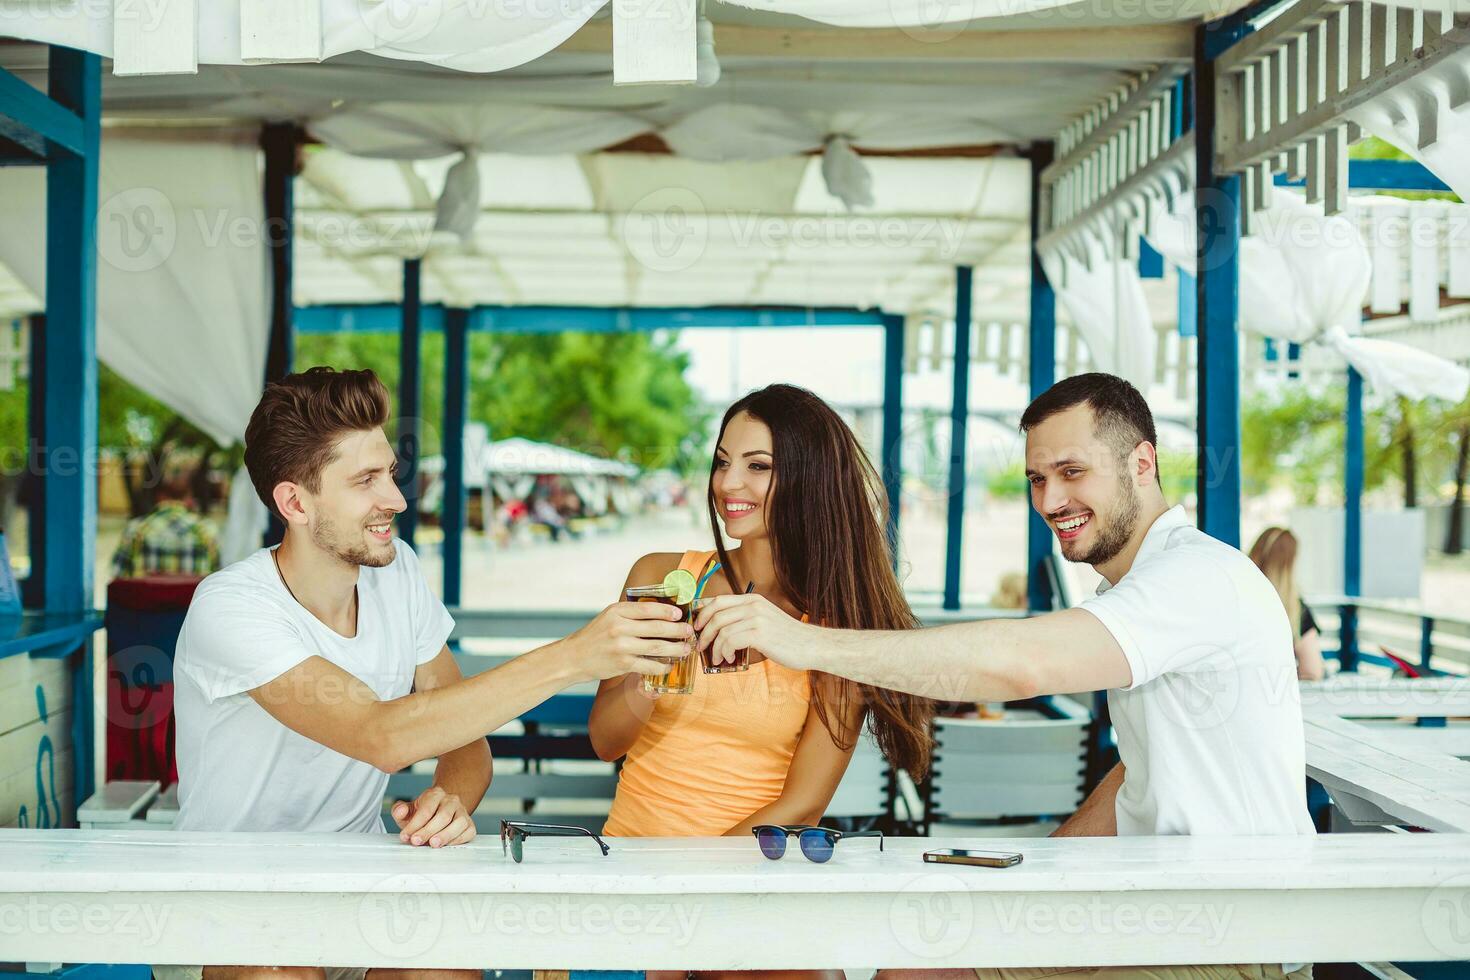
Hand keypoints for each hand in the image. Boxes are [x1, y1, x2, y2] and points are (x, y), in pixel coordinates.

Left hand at [392, 785, 475, 847]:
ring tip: (433, 844)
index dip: (415, 824)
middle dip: (428, 831)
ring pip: (459, 823)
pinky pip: (468, 831)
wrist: (440, 811)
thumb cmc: (424, 813)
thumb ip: (399, 810)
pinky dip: (458, 839)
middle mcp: (451, 801)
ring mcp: (462, 812)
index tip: (406, 835)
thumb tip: (400, 811)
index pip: (426, 809)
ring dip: (446, 835)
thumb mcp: (409, 810)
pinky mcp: (469, 824)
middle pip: (443, 816)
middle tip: (416, 841)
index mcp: (435, 794)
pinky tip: (446, 845)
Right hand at [569, 600, 692, 681]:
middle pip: (657, 628)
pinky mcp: (623, 664)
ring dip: (675, 648)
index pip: (649, 609)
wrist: (574, 657)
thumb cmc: (595, 636)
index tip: (680, 614)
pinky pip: (649, 665)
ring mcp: (621, 646)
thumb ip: (631, 614)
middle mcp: (619, 627)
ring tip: (686, 648)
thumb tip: (661, 613)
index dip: (667, 611)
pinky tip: (669, 665)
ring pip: (657, 647)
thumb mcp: (609, 616)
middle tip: (689, 631)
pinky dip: (662, 666)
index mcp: (617, 611)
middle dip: (678, 630)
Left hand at [694, 593, 814, 670]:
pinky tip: (728, 659)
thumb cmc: (788, 638)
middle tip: (700, 645)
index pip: (718, 599)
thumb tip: (722, 630)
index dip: (702, 612)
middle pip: (715, 613)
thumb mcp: (765, 620)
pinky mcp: (759, 634)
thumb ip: (746, 619)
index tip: (697, 626)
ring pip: (721, 629)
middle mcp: (753, 605)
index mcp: (753, 600)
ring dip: (713, 646)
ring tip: (715, 657)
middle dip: (702, 631)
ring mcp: (756, 618)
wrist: (811, 645)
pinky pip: (730, 641)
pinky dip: (724, 652)